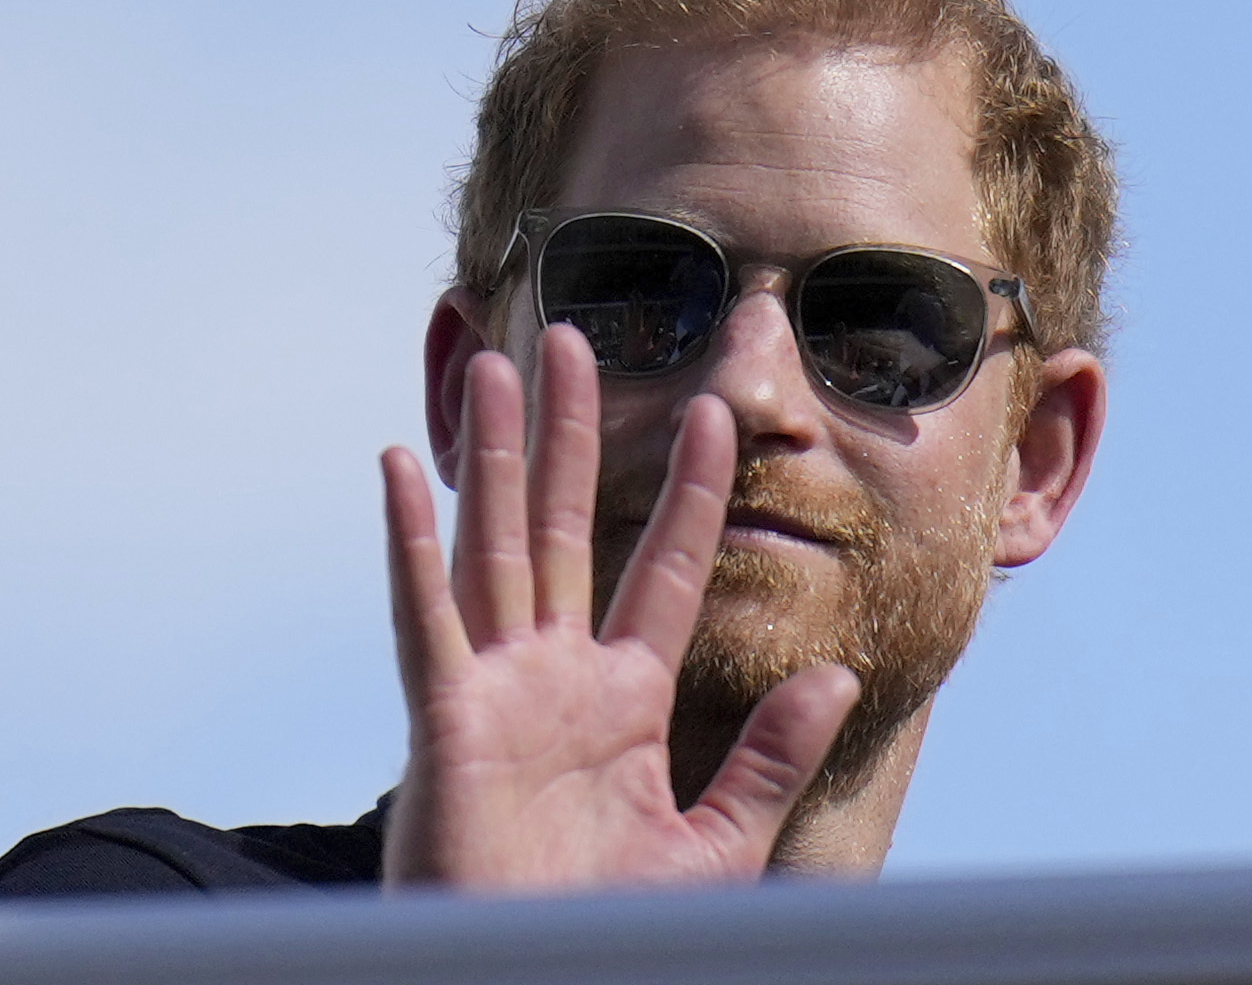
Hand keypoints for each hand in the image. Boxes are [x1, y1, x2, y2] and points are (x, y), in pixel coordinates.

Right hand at [377, 324, 859, 890]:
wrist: (545, 973)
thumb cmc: (614, 929)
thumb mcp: (716, 843)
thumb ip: (771, 757)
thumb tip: (836, 676)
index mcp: (625, 698)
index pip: (663, 569)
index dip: (688, 492)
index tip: (711, 414)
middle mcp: (558, 675)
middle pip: (569, 525)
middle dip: (572, 432)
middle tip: (577, 339)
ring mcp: (497, 688)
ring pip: (499, 543)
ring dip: (497, 452)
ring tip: (500, 362)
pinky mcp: (446, 719)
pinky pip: (426, 615)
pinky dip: (413, 541)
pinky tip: (406, 465)